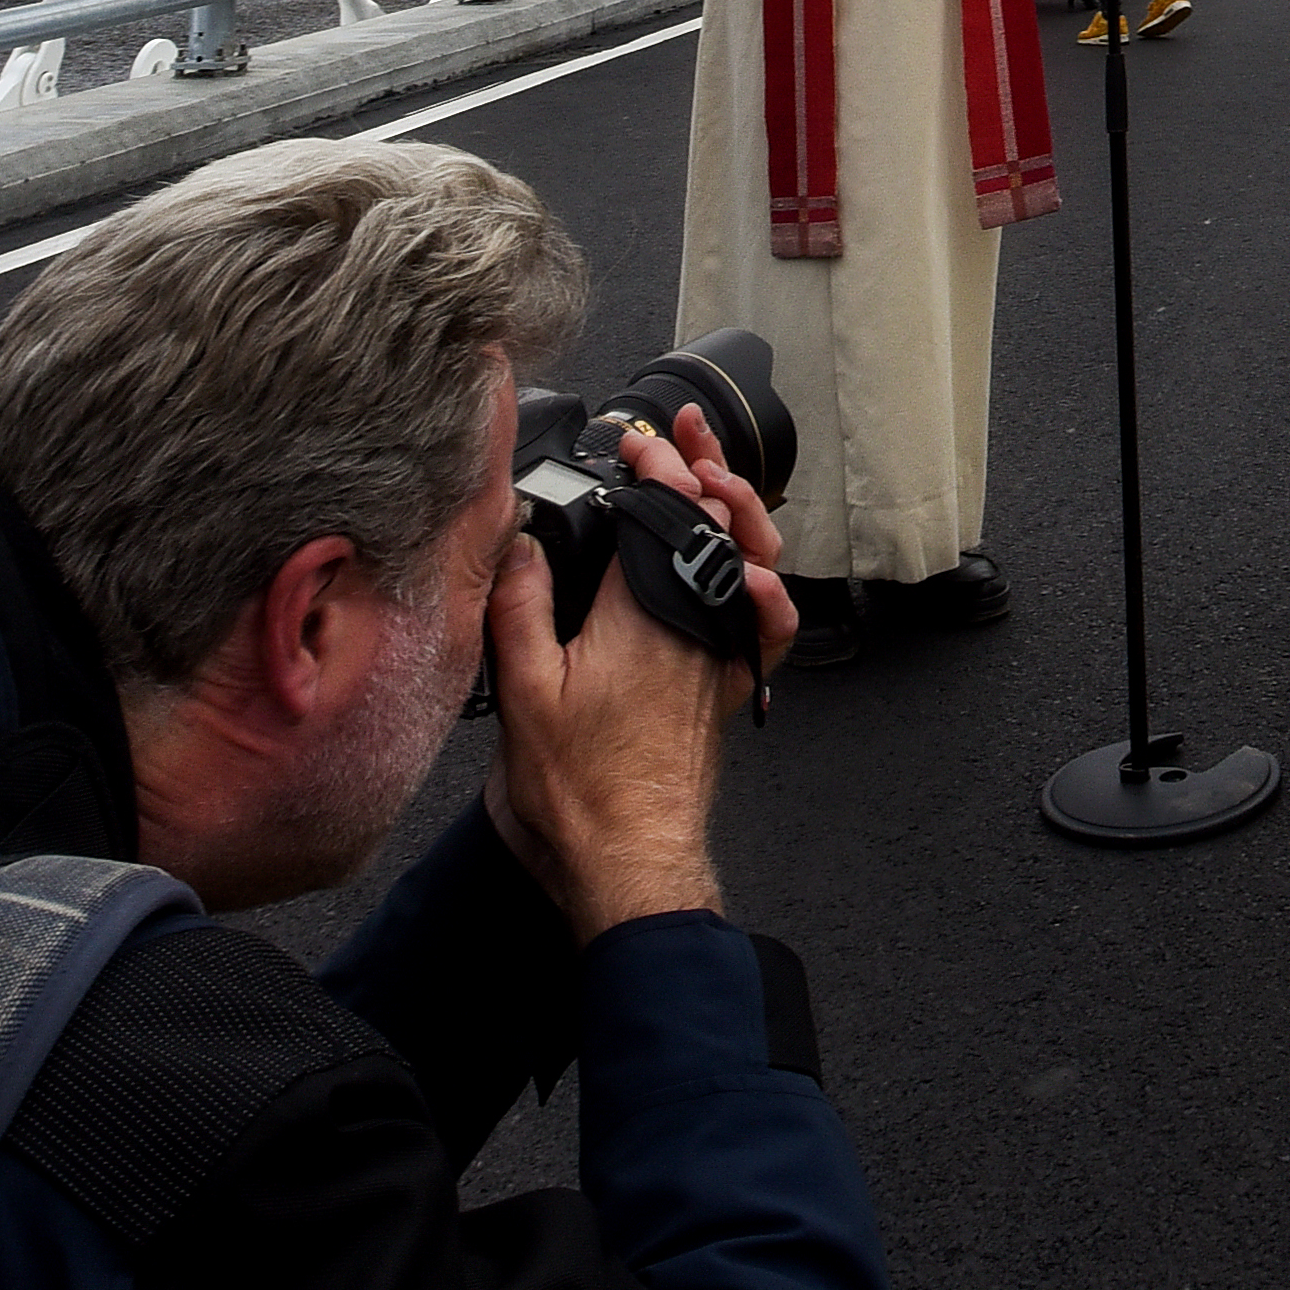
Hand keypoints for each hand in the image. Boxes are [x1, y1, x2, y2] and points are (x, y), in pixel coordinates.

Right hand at [483, 406, 790, 942]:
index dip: (651, 465)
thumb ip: (520, 608)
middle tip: (681, 433)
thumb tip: (520, 544)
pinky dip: (769, 582)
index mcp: (644, 610)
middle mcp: (696, 620)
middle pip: (711, 520)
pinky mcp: (730, 683)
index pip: (659, 510)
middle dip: (698, 464)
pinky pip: (769, 620)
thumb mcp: (525, 693)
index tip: (636, 442)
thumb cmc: (579, 791)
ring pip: (748, 557)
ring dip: (736, 506)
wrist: (630, 856)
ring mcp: (721, 650)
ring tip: (715, 475)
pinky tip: (757, 568)